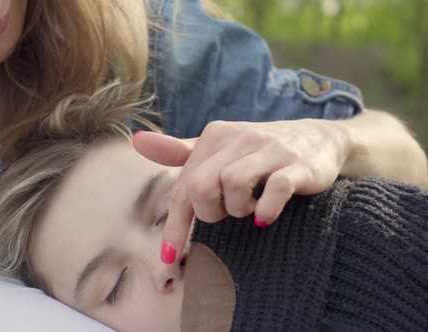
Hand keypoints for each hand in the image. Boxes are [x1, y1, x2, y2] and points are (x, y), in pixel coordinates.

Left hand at [133, 119, 351, 263]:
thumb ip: (179, 151)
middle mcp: (238, 139)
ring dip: (237, 210)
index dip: (174, 225)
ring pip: (233, 185)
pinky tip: (265, 217)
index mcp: (214, 137)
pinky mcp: (298, 166)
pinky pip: (275, 190)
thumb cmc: (258, 151)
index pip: (184, 186)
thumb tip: (137, 141)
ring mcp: (270, 151)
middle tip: (225, 215)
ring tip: (248, 210)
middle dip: (208, 213)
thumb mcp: (218, 147)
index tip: (168, 257)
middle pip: (201, 186)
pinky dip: (265, 210)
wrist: (318, 139)